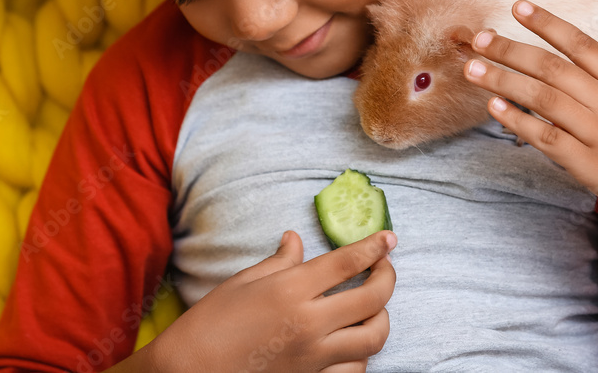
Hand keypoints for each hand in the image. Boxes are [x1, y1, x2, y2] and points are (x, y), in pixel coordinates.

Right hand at [147, 230, 396, 372]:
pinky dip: (362, 354)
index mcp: (291, 290)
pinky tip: (352, 342)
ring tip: (373, 307)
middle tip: (385, 267)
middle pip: (373, 297)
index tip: (389, 238)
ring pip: (373, 338)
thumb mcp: (242, 283)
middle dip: (387, 277)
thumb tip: (295, 239)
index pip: (348, 261)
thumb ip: (278, 262)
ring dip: (381, 318)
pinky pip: (356, 370)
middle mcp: (310, 323)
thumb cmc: (208, 325)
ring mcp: (315, 358)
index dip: (375, 246)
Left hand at [462, 0, 597, 240]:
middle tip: (479, 38)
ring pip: (542, 98)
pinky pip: (545, 137)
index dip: (548, 23)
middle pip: (552, 67)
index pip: (581, 43)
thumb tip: (556, 70)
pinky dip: (517, 120)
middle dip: (511, 49)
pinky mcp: (588, 165)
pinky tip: (494, 107)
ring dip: (502, 80)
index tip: (518, 6)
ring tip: (472, 68)